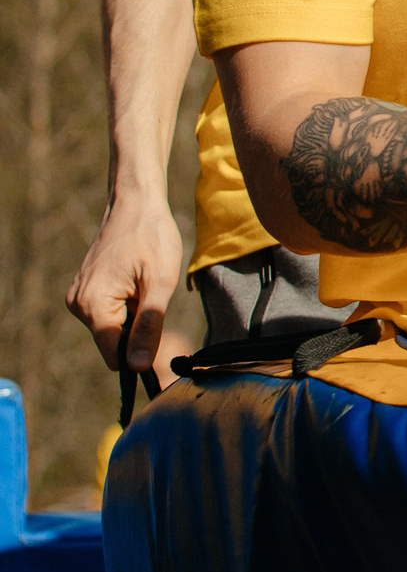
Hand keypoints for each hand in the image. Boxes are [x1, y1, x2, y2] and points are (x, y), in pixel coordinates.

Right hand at [66, 196, 186, 369]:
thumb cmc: (152, 237)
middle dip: (138, 332)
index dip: (140, 357)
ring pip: (112, 329)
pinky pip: (109, 314)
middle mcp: (78, 306)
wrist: (135, 205)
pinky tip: (136, 283)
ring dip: (134, 317)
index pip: (115, 355)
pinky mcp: (85, 292)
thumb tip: (140, 366)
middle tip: (155, 298)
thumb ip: (149, 325)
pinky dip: (127, 307)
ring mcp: (79, 298)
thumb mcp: (160, 282)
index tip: (163, 352)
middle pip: (113, 343)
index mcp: (93, 306)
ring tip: (145, 286)